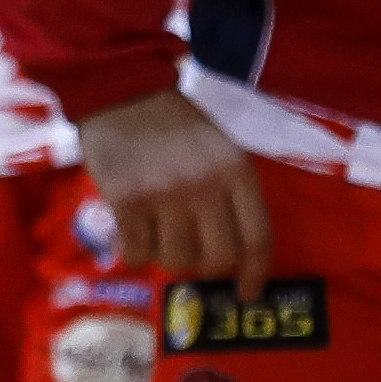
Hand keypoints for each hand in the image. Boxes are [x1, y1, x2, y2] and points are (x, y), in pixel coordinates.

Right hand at [75, 88, 272, 294]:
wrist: (122, 90)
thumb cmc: (174, 120)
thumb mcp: (220, 145)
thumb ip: (231, 189)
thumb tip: (232, 252)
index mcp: (237, 169)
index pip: (258, 236)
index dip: (256, 272)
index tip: (246, 292)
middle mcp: (206, 185)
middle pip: (219, 257)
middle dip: (205, 265)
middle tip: (192, 256)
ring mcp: (166, 194)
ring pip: (176, 259)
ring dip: (166, 256)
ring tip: (156, 234)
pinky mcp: (128, 201)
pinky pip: (137, 254)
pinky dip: (133, 253)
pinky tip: (128, 235)